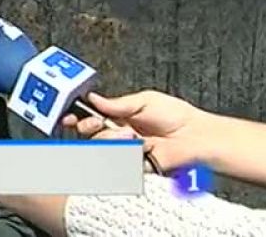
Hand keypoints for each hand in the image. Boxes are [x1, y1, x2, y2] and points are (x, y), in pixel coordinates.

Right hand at [61, 90, 212, 172]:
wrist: (196, 138)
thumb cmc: (178, 117)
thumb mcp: (145, 100)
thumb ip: (116, 103)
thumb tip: (93, 99)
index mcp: (119, 116)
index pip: (90, 117)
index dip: (76, 117)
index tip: (68, 116)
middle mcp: (119, 134)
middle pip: (89, 133)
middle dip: (91, 127)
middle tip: (100, 123)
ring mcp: (125, 151)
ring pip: (101, 147)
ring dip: (115, 140)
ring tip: (134, 136)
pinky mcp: (133, 166)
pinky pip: (117, 161)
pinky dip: (127, 153)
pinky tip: (140, 147)